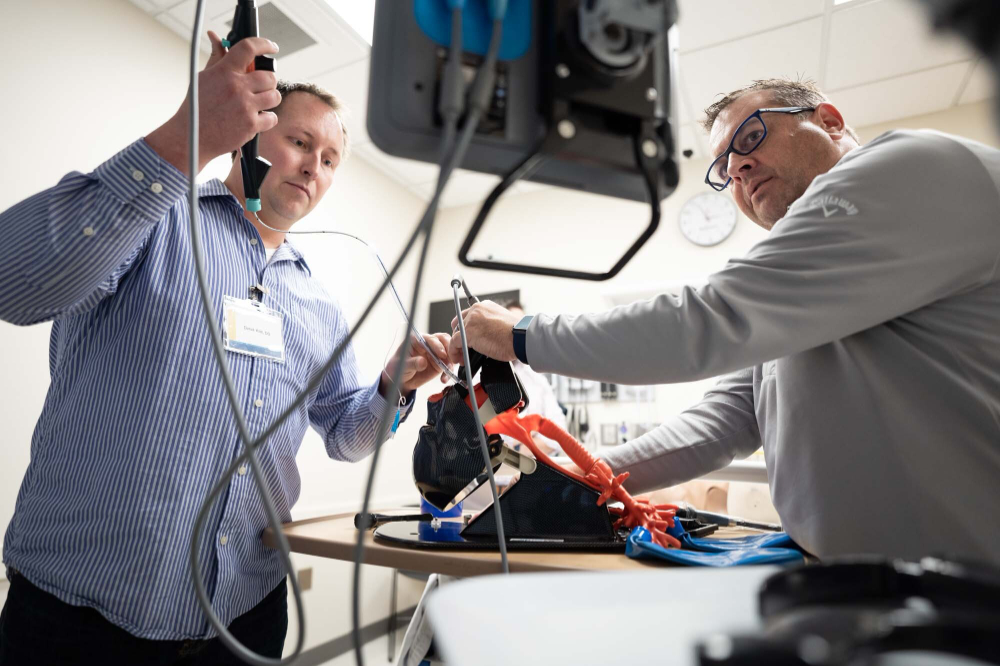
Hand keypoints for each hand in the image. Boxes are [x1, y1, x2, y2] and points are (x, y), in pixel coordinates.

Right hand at [145, 31, 280, 173]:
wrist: (190, 137)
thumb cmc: (197, 107)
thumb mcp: (203, 78)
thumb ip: (216, 58)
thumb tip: (215, 37)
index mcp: (224, 72)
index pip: (248, 48)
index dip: (264, 44)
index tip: (271, 47)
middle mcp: (236, 87)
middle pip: (269, 76)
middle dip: (267, 81)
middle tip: (260, 87)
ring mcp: (245, 106)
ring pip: (275, 96)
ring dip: (269, 99)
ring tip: (258, 103)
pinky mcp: (251, 125)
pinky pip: (272, 117)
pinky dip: (267, 118)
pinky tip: (255, 118)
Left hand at [382, 332, 452, 394]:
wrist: (401, 380)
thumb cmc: (398, 368)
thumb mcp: (403, 366)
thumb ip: (413, 363)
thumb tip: (423, 361)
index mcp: (417, 340)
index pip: (430, 338)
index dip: (437, 345)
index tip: (441, 354)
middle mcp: (428, 344)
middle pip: (443, 340)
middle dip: (448, 349)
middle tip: (449, 359)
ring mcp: (435, 353)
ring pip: (448, 352)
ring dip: (451, 361)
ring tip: (448, 370)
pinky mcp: (439, 363)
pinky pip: (448, 365)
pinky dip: (448, 371)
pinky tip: (444, 378)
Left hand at [447, 301, 519, 363]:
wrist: (521, 337)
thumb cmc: (517, 333)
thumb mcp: (502, 322)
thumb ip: (490, 324)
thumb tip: (485, 336)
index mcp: (485, 306)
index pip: (468, 315)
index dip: (466, 328)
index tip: (467, 338)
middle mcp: (476, 310)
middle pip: (459, 323)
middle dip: (459, 336)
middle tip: (462, 348)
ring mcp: (470, 321)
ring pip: (456, 334)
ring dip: (457, 347)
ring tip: (461, 357)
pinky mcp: (468, 333)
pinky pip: (454, 343)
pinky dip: (455, 352)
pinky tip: (459, 359)